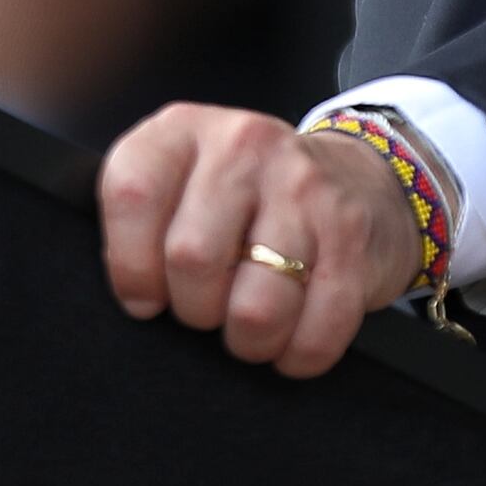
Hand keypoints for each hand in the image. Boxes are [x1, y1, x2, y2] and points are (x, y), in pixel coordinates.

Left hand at [97, 104, 420, 378]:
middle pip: (191, 259)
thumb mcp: (182, 180)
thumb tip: (135, 298)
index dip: (130, 265)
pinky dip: (299, 353)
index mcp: (183, 131)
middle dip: (194, 309)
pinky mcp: (350, 238)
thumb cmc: (247, 196)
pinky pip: (317, 329)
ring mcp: (303, 189)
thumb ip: (143, 221)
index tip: (144, 293)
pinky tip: (292, 337)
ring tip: (249, 326)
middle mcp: (244, 147)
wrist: (355, 179)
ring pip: (255, 308)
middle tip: (207, 306)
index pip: (132, 195)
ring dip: (248, 340)